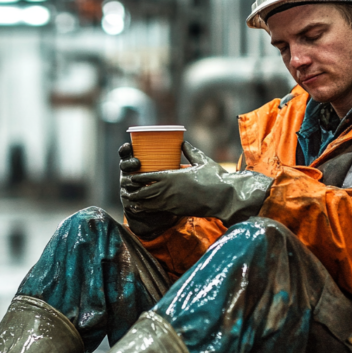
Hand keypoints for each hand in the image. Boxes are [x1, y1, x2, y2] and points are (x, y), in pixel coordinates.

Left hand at [122, 141, 272, 225]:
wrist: (225, 197)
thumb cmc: (216, 178)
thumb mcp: (202, 161)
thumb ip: (190, 152)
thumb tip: (183, 141)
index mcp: (174, 176)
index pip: (149, 176)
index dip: (138, 177)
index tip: (131, 176)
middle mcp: (170, 190)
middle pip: (144, 191)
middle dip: (134, 190)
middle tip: (126, 189)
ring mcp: (172, 202)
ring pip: (149, 203)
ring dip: (138, 201)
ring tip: (129, 199)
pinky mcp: (177, 211)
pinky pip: (157, 211)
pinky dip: (147, 210)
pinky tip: (140, 209)